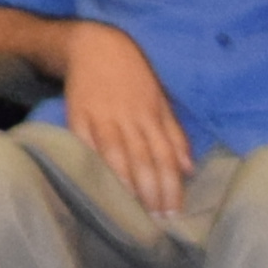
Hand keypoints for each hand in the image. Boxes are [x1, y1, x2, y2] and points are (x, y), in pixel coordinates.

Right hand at [53, 23, 195, 217]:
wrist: (95, 46)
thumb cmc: (133, 78)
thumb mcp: (160, 101)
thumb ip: (174, 135)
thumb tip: (190, 169)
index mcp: (152, 116)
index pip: (166, 156)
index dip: (171, 185)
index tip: (174, 213)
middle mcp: (131, 118)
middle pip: (144, 159)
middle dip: (152, 191)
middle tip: (156, 221)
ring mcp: (103, 117)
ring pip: (118, 155)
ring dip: (127, 183)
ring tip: (133, 211)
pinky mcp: (77, 115)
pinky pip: (87, 143)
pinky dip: (93, 163)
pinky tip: (99, 184)